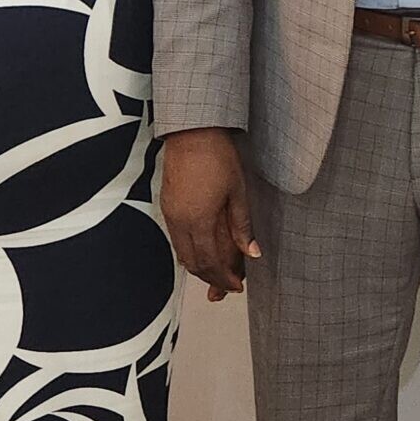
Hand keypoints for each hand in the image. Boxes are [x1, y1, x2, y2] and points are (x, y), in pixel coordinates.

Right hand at [162, 128, 259, 300]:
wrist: (192, 133)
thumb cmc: (218, 157)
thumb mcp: (238, 192)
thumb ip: (242, 226)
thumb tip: (252, 254)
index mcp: (199, 221)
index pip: (210, 263)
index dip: (224, 279)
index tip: (237, 287)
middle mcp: (180, 223)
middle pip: (194, 264)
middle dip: (212, 279)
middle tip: (228, 287)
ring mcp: (171, 215)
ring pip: (183, 254)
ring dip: (200, 268)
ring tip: (217, 275)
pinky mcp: (167, 207)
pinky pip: (176, 240)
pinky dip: (189, 253)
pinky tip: (201, 253)